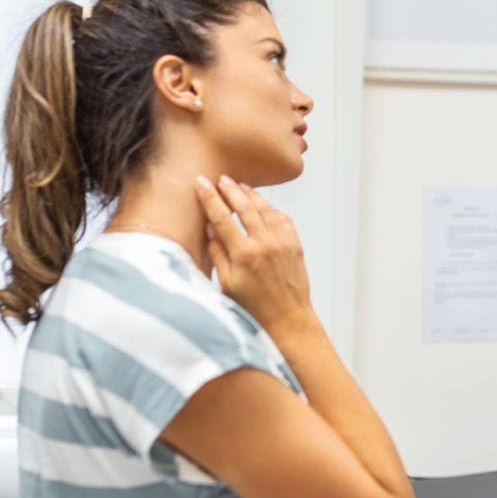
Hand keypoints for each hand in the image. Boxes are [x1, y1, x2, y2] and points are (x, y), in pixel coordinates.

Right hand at [194, 174, 316, 337]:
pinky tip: (263, 204)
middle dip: (230, 189)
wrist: (287, 319)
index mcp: (243, 254)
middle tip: (220, 178)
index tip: (201, 182)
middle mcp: (264, 243)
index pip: (221, 217)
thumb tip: (210, 228)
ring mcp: (282, 242)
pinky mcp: (295, 245)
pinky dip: (271, 208)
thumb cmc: (253, 308)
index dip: (209, 198)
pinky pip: (282, 218)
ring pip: (265, 209)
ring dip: (251, 195)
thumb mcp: (226, 285)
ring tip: (239, 186)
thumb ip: (218, 254)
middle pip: (244, 206)